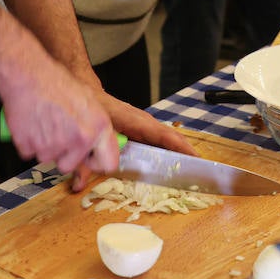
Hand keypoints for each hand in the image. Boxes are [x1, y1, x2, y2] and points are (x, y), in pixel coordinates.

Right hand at [0, 52, 118, 177]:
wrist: (29, 75)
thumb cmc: (56, 82)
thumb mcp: (89, 100)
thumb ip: (96, 127)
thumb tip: (97, 145)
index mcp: (98, 128)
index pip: (109, 163)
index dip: (96, 163)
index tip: (88, 159)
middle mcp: (79, 140)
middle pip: (70, 165)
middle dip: (63, 154)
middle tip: (57, 132)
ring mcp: (54, 146)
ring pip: (48, 158)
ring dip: (45, 145)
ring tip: (44, 121)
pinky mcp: (30, 147)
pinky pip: (29, 152)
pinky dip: (28, 142)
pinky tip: (32, 122)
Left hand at [69, 93, 197, 190]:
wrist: (90, 92)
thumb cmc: (94, 110)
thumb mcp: (88, 137)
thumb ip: (84, 163)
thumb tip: (79, 186)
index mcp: (137, 123)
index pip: (164, 136)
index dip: (180, 148)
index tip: (194, 160)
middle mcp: (146, 123)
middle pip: (173, 138)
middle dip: (187, 154)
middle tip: (200, 173)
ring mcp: (146, 125)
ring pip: (169, 139)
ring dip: (181, 153)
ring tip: (192, 172)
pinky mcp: (143, 129)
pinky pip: (162, 140)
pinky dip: (171, 150)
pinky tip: (173, 165)